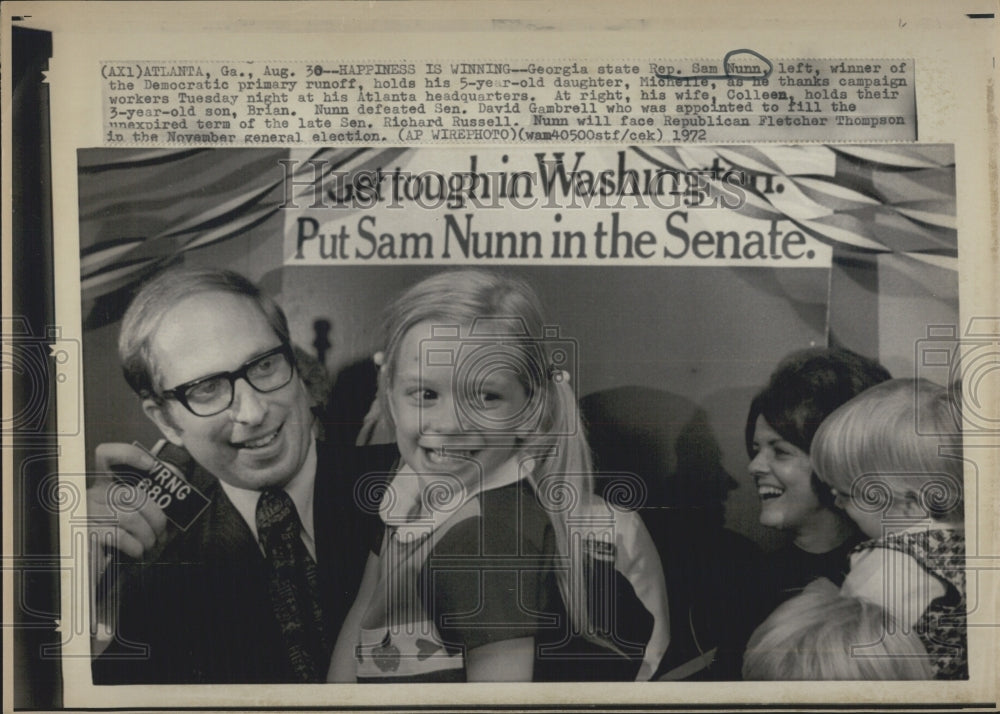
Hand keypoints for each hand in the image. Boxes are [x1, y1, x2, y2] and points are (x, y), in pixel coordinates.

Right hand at [88, 442, 170, 573]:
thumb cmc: (129, 538)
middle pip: (133, 495)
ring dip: (148, 535)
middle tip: (162, 532)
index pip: (106, 454)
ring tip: (151, 544)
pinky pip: (118, 536)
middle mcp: (91, 494)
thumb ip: (157, 493)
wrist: (108, 573)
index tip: (152, 466)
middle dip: (156, 517)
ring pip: (129, 517)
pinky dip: (135, 546)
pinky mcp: (84, 535)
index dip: (129, 454)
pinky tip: (137, 551)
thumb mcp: (144, 514)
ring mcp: (85, 514)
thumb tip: (175, 473)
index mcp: (105, 483)